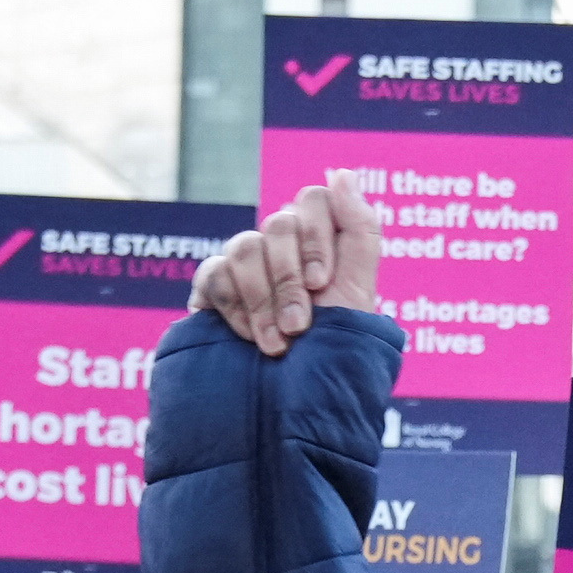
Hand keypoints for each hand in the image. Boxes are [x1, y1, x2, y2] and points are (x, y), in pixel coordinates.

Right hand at [194, 180, 384, 355]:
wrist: (295, 399)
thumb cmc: (333, 347)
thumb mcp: (360, 291)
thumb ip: (360, 229)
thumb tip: (341, 173)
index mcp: (319, 240)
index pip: (313, 201)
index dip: (317, 238)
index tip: (322, 284)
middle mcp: (281, 246)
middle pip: (278, 225)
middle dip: (290, 281)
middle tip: (300, 326)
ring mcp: (245, 264)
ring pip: (245, 246)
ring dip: (263, 300)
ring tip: (277, 344)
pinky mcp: (212, 287)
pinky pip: (214, 274)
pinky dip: (235, 309)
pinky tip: (248, 339)